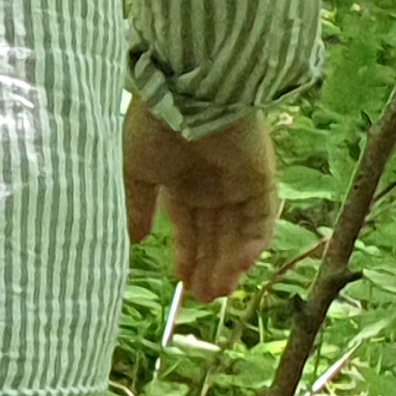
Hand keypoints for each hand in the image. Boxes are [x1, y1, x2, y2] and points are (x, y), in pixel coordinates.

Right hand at [126, 101, 278, 302]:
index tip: (181, 281)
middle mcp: (212, 187)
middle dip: (209, 267)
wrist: (186, 96)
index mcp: (181, 182)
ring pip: (237, 234)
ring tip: (218, 293)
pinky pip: (260, 220)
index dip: (186, 253)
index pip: (188, 226)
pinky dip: (252, 244)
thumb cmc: (154, 129)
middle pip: (215, 236)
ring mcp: (238, 185)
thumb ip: (138, 206)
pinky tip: (239, 267)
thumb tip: (135, 241)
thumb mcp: (135, 171)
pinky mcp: (260, 182)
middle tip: (202, 300)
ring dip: (229, 264)